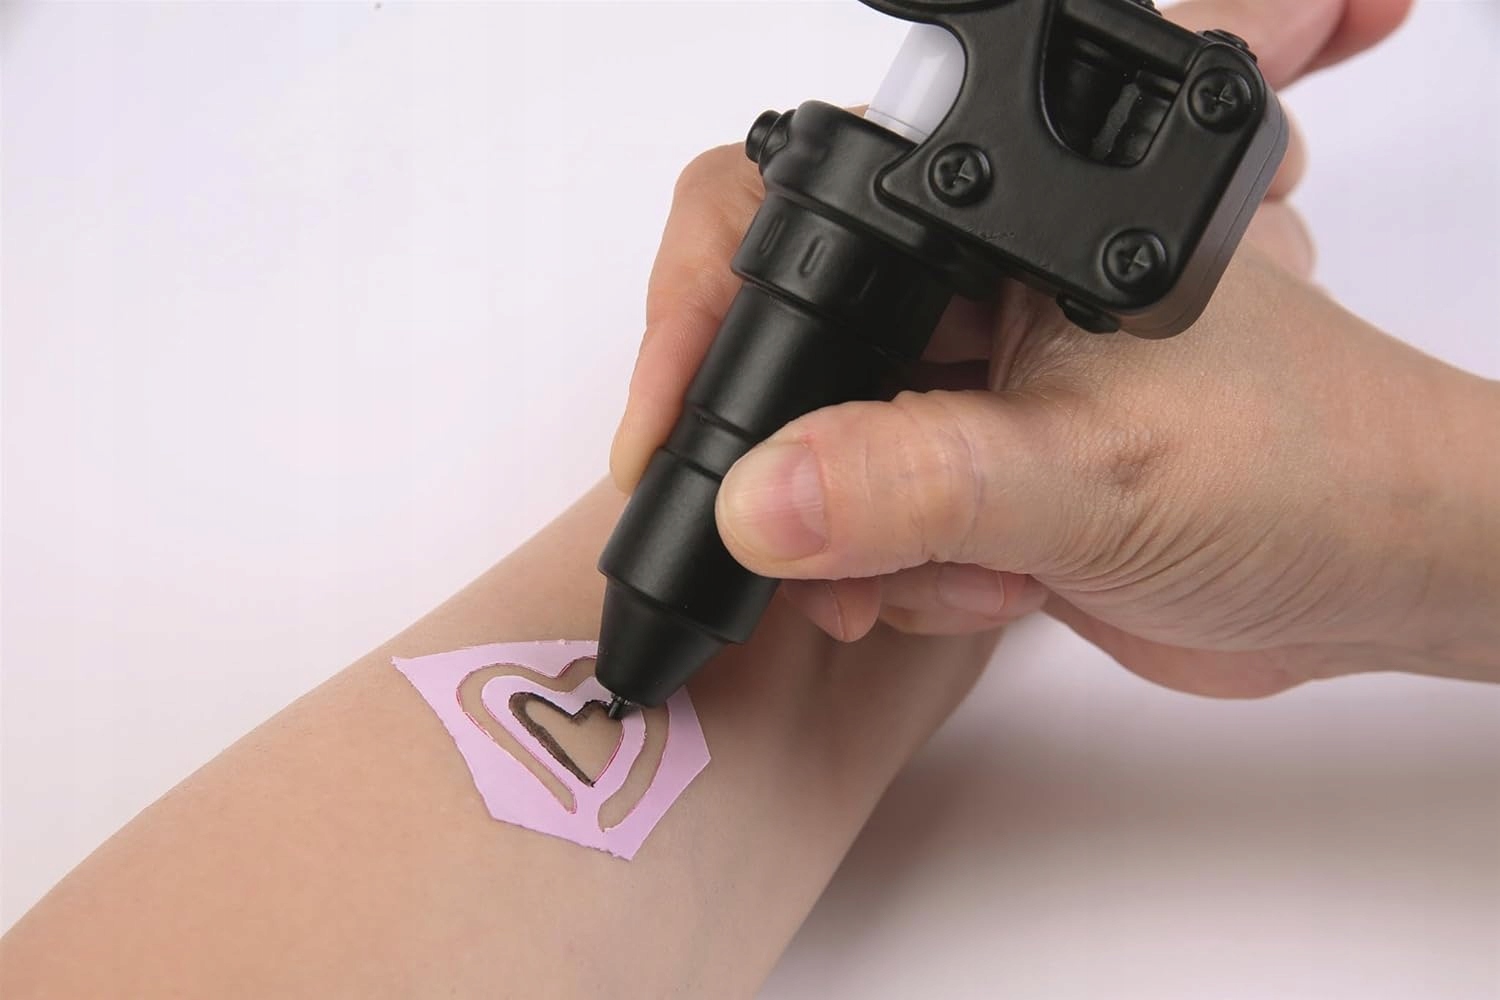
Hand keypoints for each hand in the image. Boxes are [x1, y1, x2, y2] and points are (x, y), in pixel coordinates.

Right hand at [612, 0, 1499, 694]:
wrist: (1382, 574)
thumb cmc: (1307, 466)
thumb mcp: (1091, 471)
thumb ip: (916, 479)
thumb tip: (755, 496)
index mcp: (997, 235)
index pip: (796, 227)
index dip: (702, 313)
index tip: (668, 435)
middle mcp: (973, 302)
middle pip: (794, 357)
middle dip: (792, 468)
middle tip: (803, 545)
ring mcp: (974, 395)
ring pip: (826, 463)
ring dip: (864, 548)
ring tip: (967, 574)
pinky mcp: (983, 481)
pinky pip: (876, 532)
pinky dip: (908, 581)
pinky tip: (1001, 589)